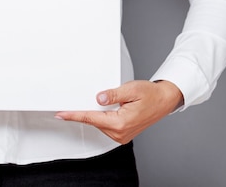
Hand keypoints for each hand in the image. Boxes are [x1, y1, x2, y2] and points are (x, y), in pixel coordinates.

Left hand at [55, 80, 182, 144]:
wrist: (163, 100)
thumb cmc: (150, 94)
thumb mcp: (131, 89)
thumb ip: (113, 94)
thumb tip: (99, 97)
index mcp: (121, 122)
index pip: (91, 118)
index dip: (74, 115)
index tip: (61, 114)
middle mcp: (120, 133)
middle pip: (93, 121)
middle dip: (83, 111)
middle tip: (72, 103)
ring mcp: (122, 135)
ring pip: (99, 123)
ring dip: (94, 113)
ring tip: (99, 100)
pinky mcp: (122, 134)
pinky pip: (105, 125)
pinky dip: (100, 117)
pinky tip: (101, 109)